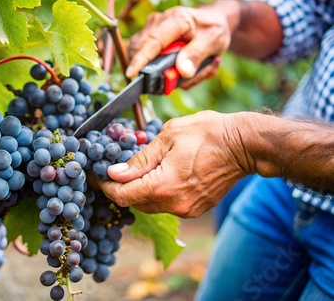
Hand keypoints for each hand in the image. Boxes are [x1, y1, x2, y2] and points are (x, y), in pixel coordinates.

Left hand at [99, 111, 253, 217]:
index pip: (122, 195)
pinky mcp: (196, 208)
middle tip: (115, 169)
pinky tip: (160, 174)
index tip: (97, 176)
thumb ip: (140, 158)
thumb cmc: (208, 133)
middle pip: (135, 202)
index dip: (106, 187)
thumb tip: (115, 173)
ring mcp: (186, 209)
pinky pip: (167, 204)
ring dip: (140, 190)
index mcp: (163, 186)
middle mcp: (174, 204)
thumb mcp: (168, 136)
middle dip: (122, 188)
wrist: (245, 145)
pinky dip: (158, 192)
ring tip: (138, 169)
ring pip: (151, 205)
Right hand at [125, 4, 235, 84]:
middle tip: (187, 77)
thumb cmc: (213, 29)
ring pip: (146, 60)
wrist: (212, 20)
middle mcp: (158, 22)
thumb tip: (183, 71)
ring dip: (167, 73)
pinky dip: (166, 71)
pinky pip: (149, 61)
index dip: (140, 59)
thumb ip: (197, 55)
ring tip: (192, 69)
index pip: (153, 42)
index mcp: (176, 20)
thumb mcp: (214, 40)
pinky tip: (184, 66)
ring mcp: (151, 30)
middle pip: (144, 53)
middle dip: (161, 72)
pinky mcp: (148, 39)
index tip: (132, 74)